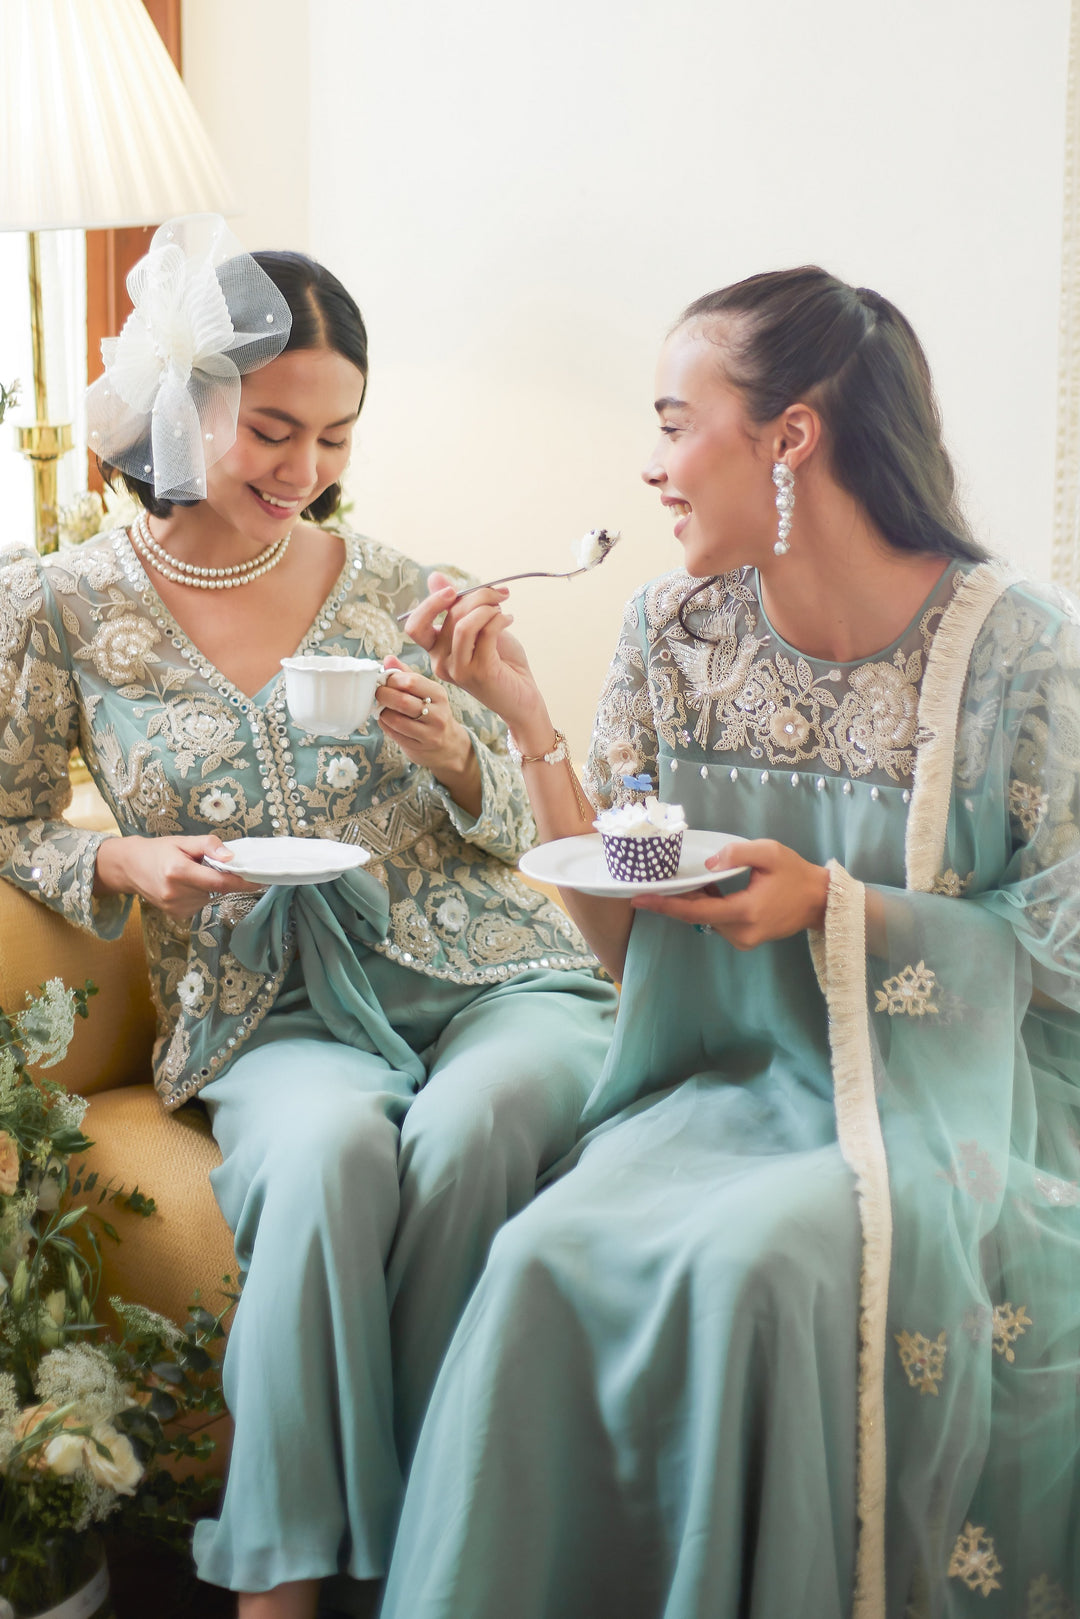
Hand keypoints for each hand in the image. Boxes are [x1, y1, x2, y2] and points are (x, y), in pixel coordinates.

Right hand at [94, 833, 262, 920]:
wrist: (129, 868)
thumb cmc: (158, 850)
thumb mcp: (183, 841)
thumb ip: (209, 846)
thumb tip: (232, 857)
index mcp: (178, 872)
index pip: (220, 882)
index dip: (243, 882)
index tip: (263, 880)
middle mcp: (176, 893)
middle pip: (216, 889)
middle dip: (222, 877)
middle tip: (207, 864)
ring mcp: (176, 908)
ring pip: (210, 897)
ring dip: (209, 886)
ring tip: (190, 873)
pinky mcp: (176, 915)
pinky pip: (201, 903)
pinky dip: (200, 894)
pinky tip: (185, 885)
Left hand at [376, 656, 471, 775]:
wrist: (447, 745)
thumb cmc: (432, 713)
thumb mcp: (426, 691)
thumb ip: (407, 674)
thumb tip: (388, 659)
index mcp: (439, 694)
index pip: (412, 682)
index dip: (392, 679)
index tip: (383, 680)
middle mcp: (437, 713)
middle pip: (402, 701)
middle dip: (383, 695)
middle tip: (377, 693)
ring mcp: (429, 732)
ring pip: (396, 719)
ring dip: (382, 712)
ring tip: (381, 707)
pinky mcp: (419, 747)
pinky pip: (394, 734)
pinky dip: (384, 725)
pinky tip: (385, 720)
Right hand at [401, 572, 544, 732]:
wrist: (523, 697)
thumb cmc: (502, 663)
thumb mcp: (478, 628)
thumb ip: (457, 606)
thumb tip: (435, 577)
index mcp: (436, 651)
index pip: (415, 626)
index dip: (430, 603)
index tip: (454, 591)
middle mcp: (441, 662)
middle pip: (449, 615)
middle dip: (477, 596)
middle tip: (499, 594)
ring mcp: (458, 669)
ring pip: (464, 624)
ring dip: (488, 607)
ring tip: (503, 610)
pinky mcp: (479, 672)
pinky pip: (485, 632)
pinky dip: (499, 618)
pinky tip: (509, 619)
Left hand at [631, 839, 829, 949]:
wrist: (820, 901)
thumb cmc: (796, 874)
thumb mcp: (770, 853)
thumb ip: (737, 854)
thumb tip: (709, 863)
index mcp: (744, 912)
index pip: (696, 911)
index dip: (665, 905)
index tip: (640, 899)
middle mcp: (740, 932)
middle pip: (696, 917)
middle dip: (671, 902)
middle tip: (646, 889)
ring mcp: (743, 940)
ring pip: (706, 920)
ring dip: (692, 902)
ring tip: (678, 883)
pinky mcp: (746, 940)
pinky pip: (718, 922)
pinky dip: (707, 907)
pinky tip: (703, 890)